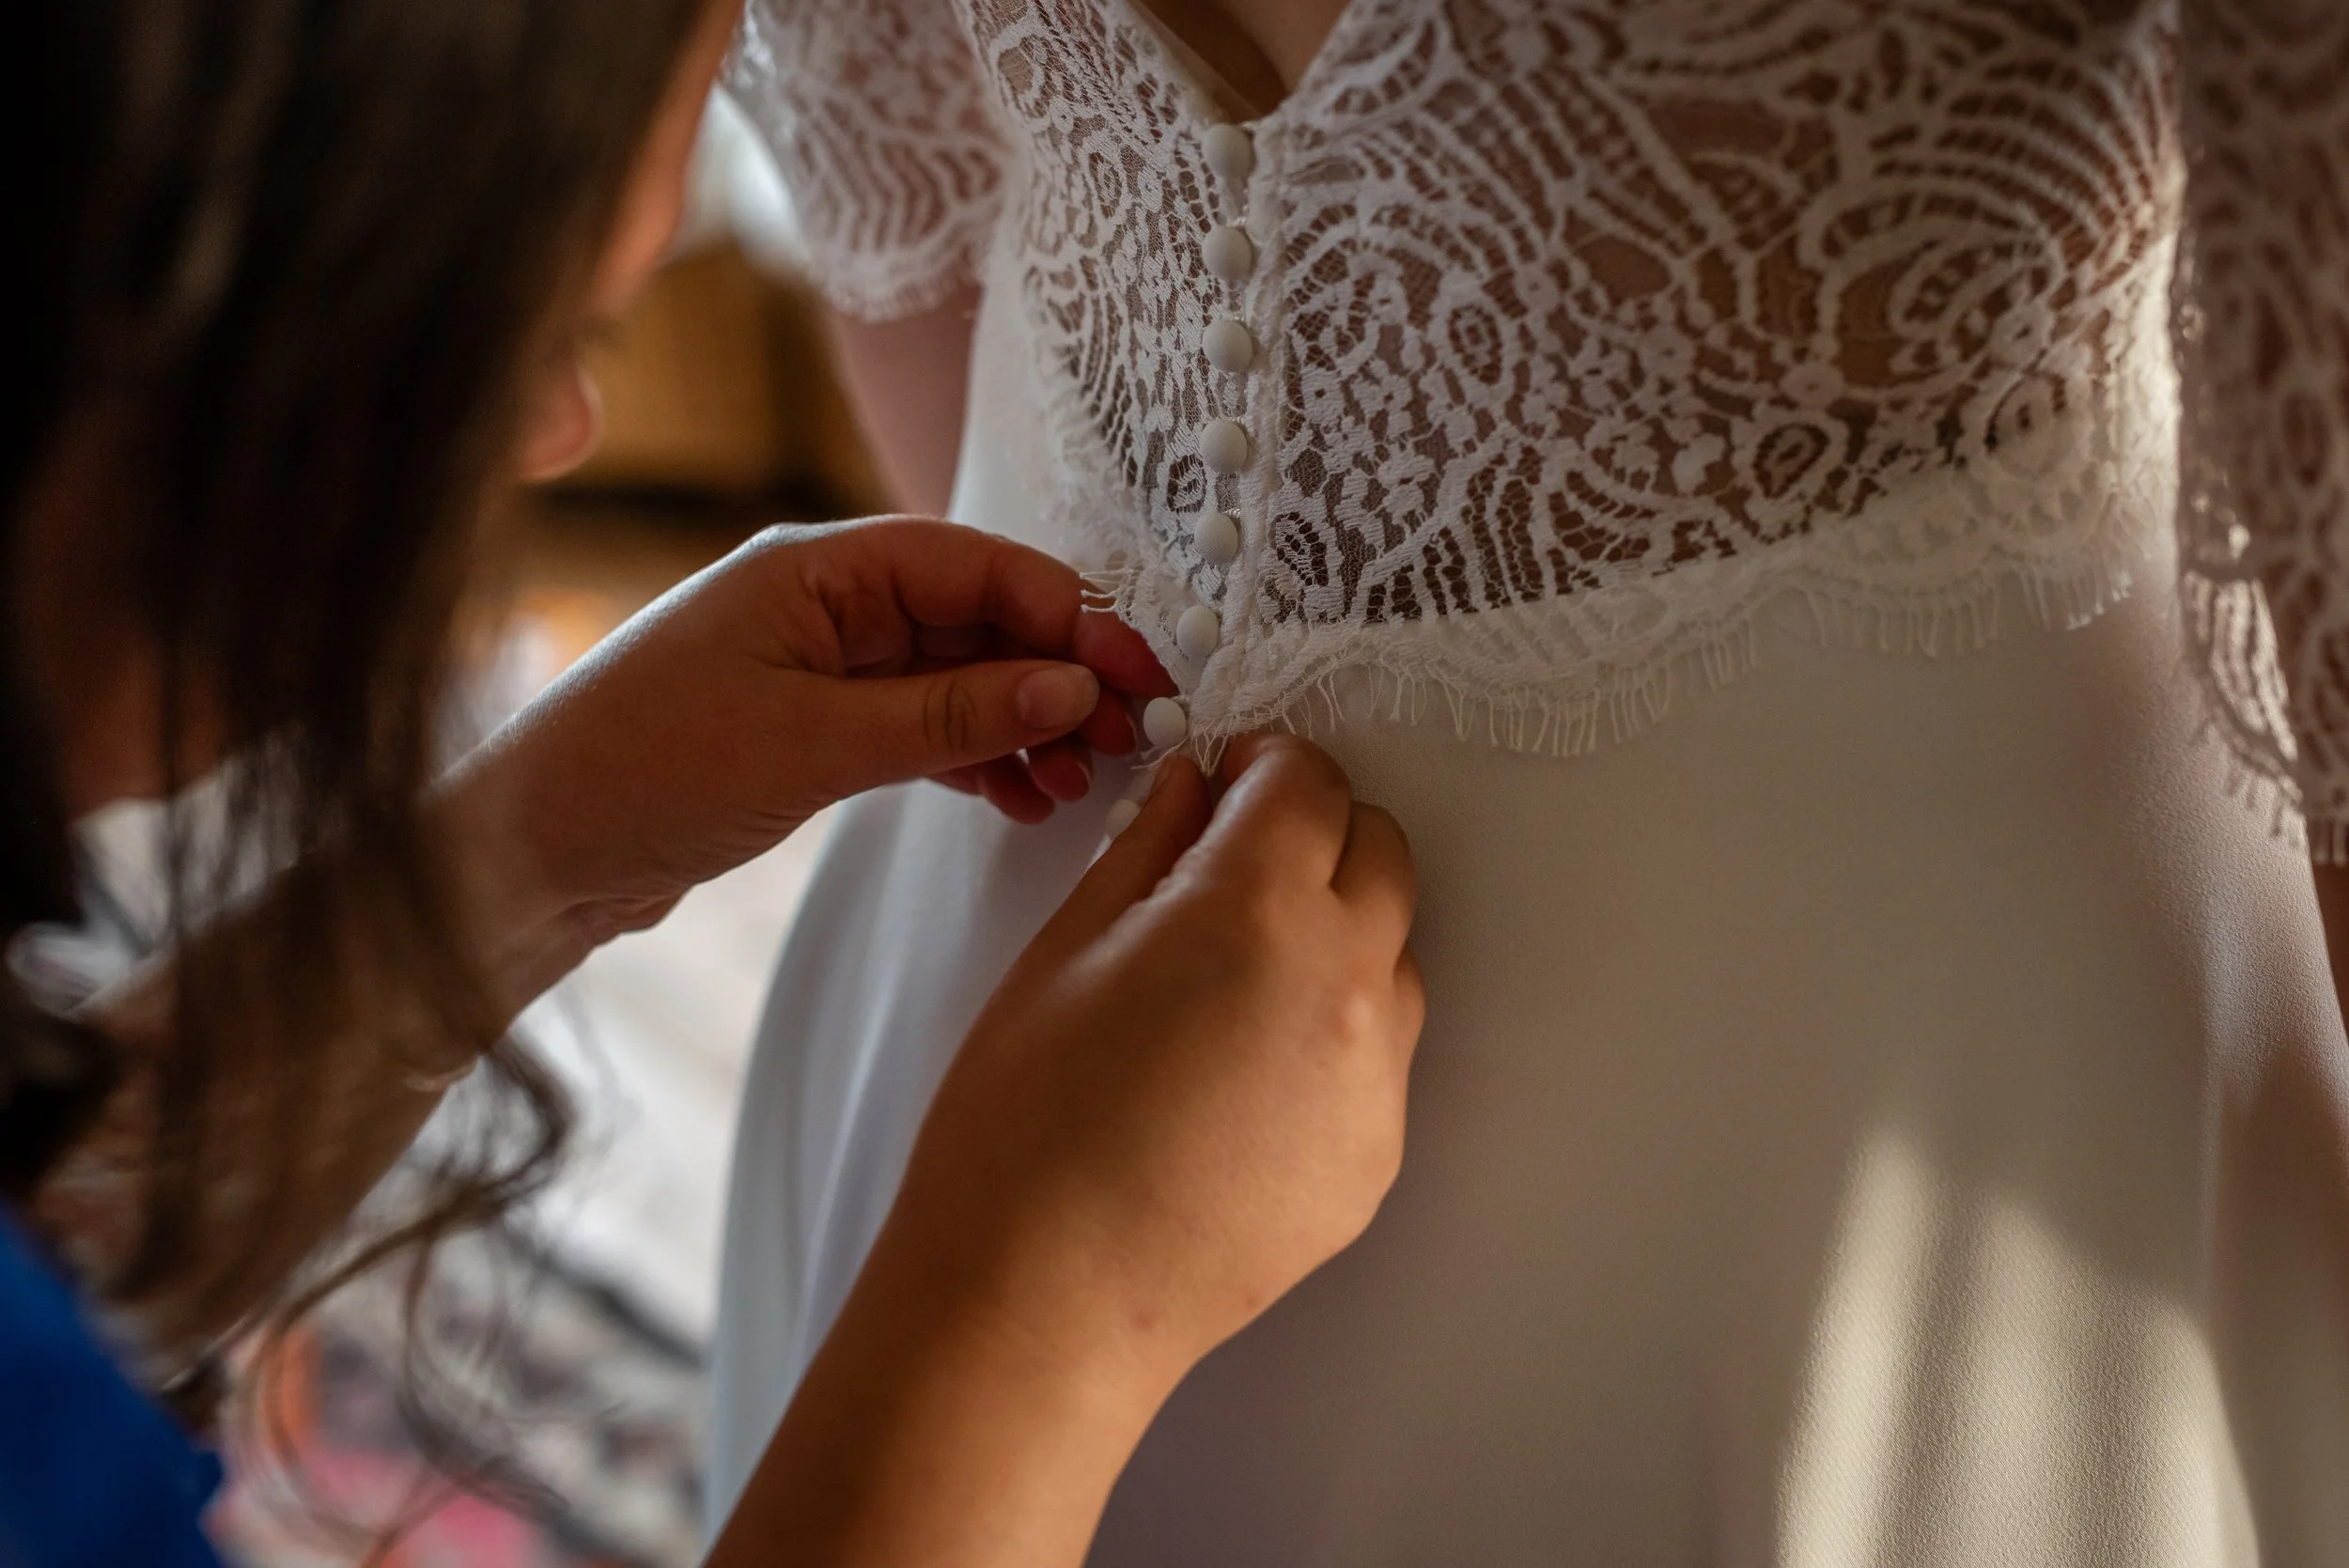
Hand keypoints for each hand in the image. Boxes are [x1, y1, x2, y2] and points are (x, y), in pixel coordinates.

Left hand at [438, 518, 1171, 991]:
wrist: (527, 852)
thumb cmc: (641, 773)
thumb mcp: (814, 744)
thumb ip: (950, 716)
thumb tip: (1070, 687)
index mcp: (818, 567)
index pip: (978, 566)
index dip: (1068, 617)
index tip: (1136, 675)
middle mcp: (825, 601)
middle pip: (978, 618)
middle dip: (1058, 675)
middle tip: (1129, 739)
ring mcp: (818, 663)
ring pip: (957, 677)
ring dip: (1024, 724)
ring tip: (1080, 785)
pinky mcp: (810, 723)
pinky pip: (921, 724)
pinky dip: (974, 757)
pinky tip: (1022, 800)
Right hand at [712, 735, 1422, 1566]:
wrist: (1040, 1302)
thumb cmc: (1023, 1128)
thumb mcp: (1064, 951)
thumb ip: (1148, 848)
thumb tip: (1195, 787)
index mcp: (1257, 908)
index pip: (1310, 784)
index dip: (1267, 765)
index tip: (1232, 776)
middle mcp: (1343, 982)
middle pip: (1378, 853)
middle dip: (1315, 836)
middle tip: (1233, 863)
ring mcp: (1373, 1078)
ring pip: (1391, 954)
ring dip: (1334, 932)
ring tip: (1232, 980)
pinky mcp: (1376, 1155)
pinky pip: (1378, 1055)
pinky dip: (1331, 1032)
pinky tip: (1242, 1075)